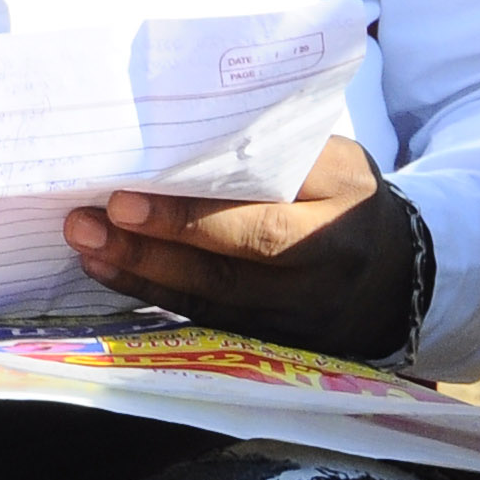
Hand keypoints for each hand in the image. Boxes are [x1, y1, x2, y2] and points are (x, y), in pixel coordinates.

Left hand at [63, 134, 419, 359]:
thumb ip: (273, 150)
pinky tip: (110, 271)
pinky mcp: (276, 343)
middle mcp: (320, 273)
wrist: (394, 273)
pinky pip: (207, 320)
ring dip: (139, 273)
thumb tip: (181, 136)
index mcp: (339, 213)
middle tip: (84, 223)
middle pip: (225, 269)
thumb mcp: (333, 162)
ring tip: (85, 245)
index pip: (258, 223)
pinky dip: (154, 295)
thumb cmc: (344, 197)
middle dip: (148, 247)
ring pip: (209, 300)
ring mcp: (298, 318)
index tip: (123, 199)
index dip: (188, 218)